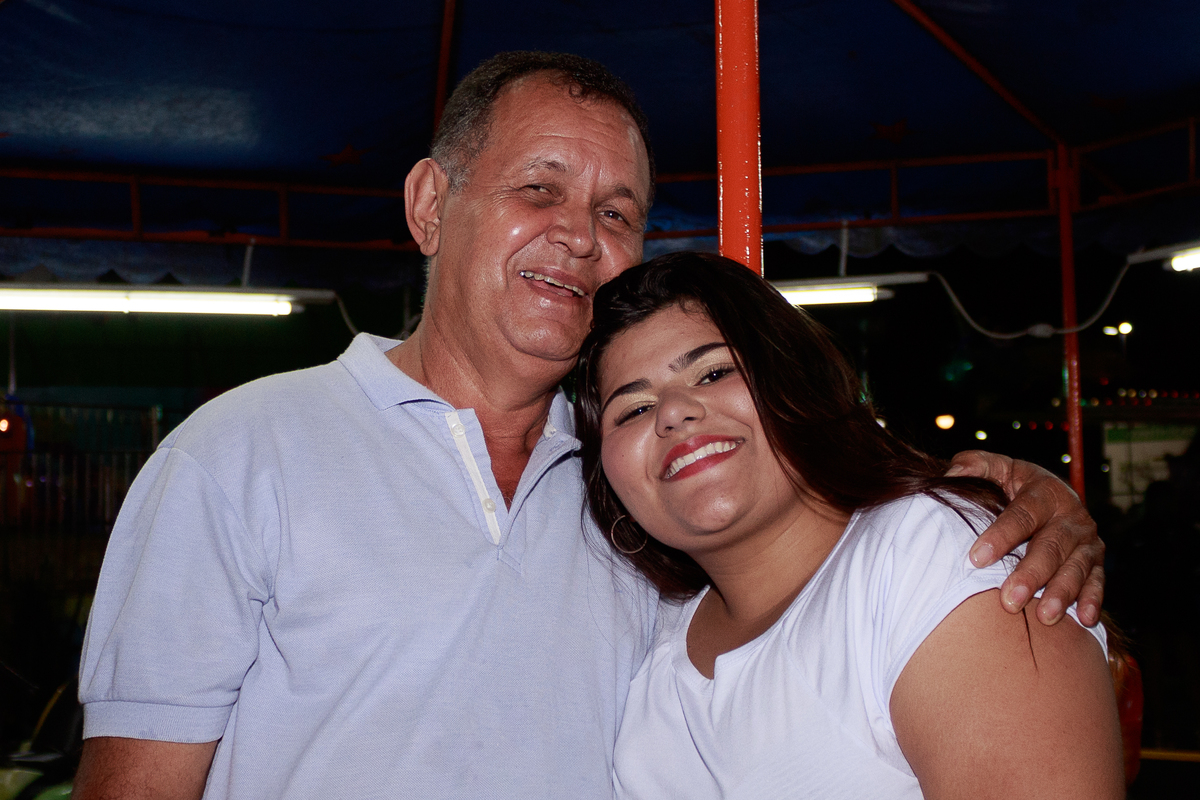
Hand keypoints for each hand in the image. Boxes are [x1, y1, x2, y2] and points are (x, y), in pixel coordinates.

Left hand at [946, 450, 1103, 625]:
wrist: (1050, 493)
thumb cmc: (1012, 484)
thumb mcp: (995, 467)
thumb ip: (974, 465)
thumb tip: (954, 472)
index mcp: (1044, 491)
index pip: (1022, 515)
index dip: (1000, 536)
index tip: (976, 558)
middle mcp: (1071, 515)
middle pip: (1051, 547)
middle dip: (1031, 575)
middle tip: (1009, 600)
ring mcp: (1086, 540)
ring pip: (1076, 568)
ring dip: (1062, 593)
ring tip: (1045, 616)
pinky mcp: (1096, 560)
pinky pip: (1097, 581)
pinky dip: (1093, 600)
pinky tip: (1085, 619)